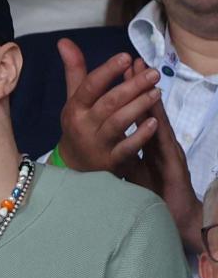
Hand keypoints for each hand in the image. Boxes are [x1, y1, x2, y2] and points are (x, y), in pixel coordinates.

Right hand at [55, 38, 160, 171]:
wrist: (75, 165)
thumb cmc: (78, 124)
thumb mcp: (73, 98)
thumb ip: (74, 70)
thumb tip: (64, 41)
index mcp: (75, 108)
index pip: (89, 86)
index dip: (107, 71)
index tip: (126, 57)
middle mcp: (83, 124)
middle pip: (109, 102)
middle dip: (132, 86)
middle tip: (153, 73)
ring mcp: (97, 143)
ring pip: (119, 122)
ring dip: (139, 106)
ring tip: (157, 92)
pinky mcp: (110, 160)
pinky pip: (127, 147)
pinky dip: (141, 135)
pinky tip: (154, 122)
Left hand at [121, 59, 203, 252]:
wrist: (173, 216)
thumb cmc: (153, 190)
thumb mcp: (131, 167)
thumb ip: (121, 149)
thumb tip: (103, 139)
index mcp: (146, 139)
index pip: (135, 109)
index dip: (127, 89)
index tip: (118, 68)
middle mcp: (157, 140)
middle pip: (147, 108)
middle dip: (137, 85)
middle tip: (130, 61)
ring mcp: (166, 150)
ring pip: (158, 121)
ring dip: (151, 99)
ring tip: (146, 77)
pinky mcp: (172, 166)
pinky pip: (163, 147)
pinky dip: (159, 131)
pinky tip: (156, 119)